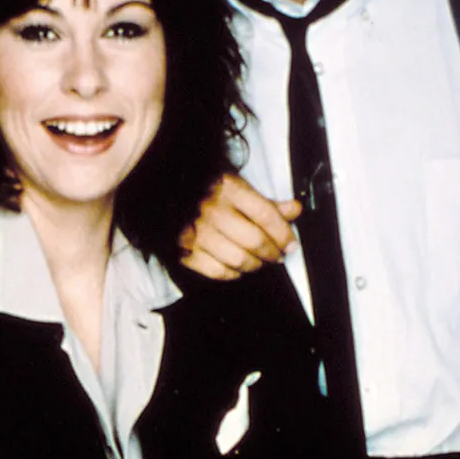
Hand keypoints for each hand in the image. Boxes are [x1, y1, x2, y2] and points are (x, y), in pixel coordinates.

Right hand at [178, 172, 300, 279]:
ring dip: (255, 265)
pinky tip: (237, 267)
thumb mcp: (235, 185)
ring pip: (238, 259)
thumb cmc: (202, 189)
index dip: (283, 233)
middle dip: (273, 253)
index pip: (265, 215)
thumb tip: (294, 210)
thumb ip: (265, 201)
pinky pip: (216, 271)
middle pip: (254, 240)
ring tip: (259, 261)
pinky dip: (232, 273)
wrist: (164, 192)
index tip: (291, 244)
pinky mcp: (184, 251)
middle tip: (279, 255)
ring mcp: (196, 232)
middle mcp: (211, 210)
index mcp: (226, 188)